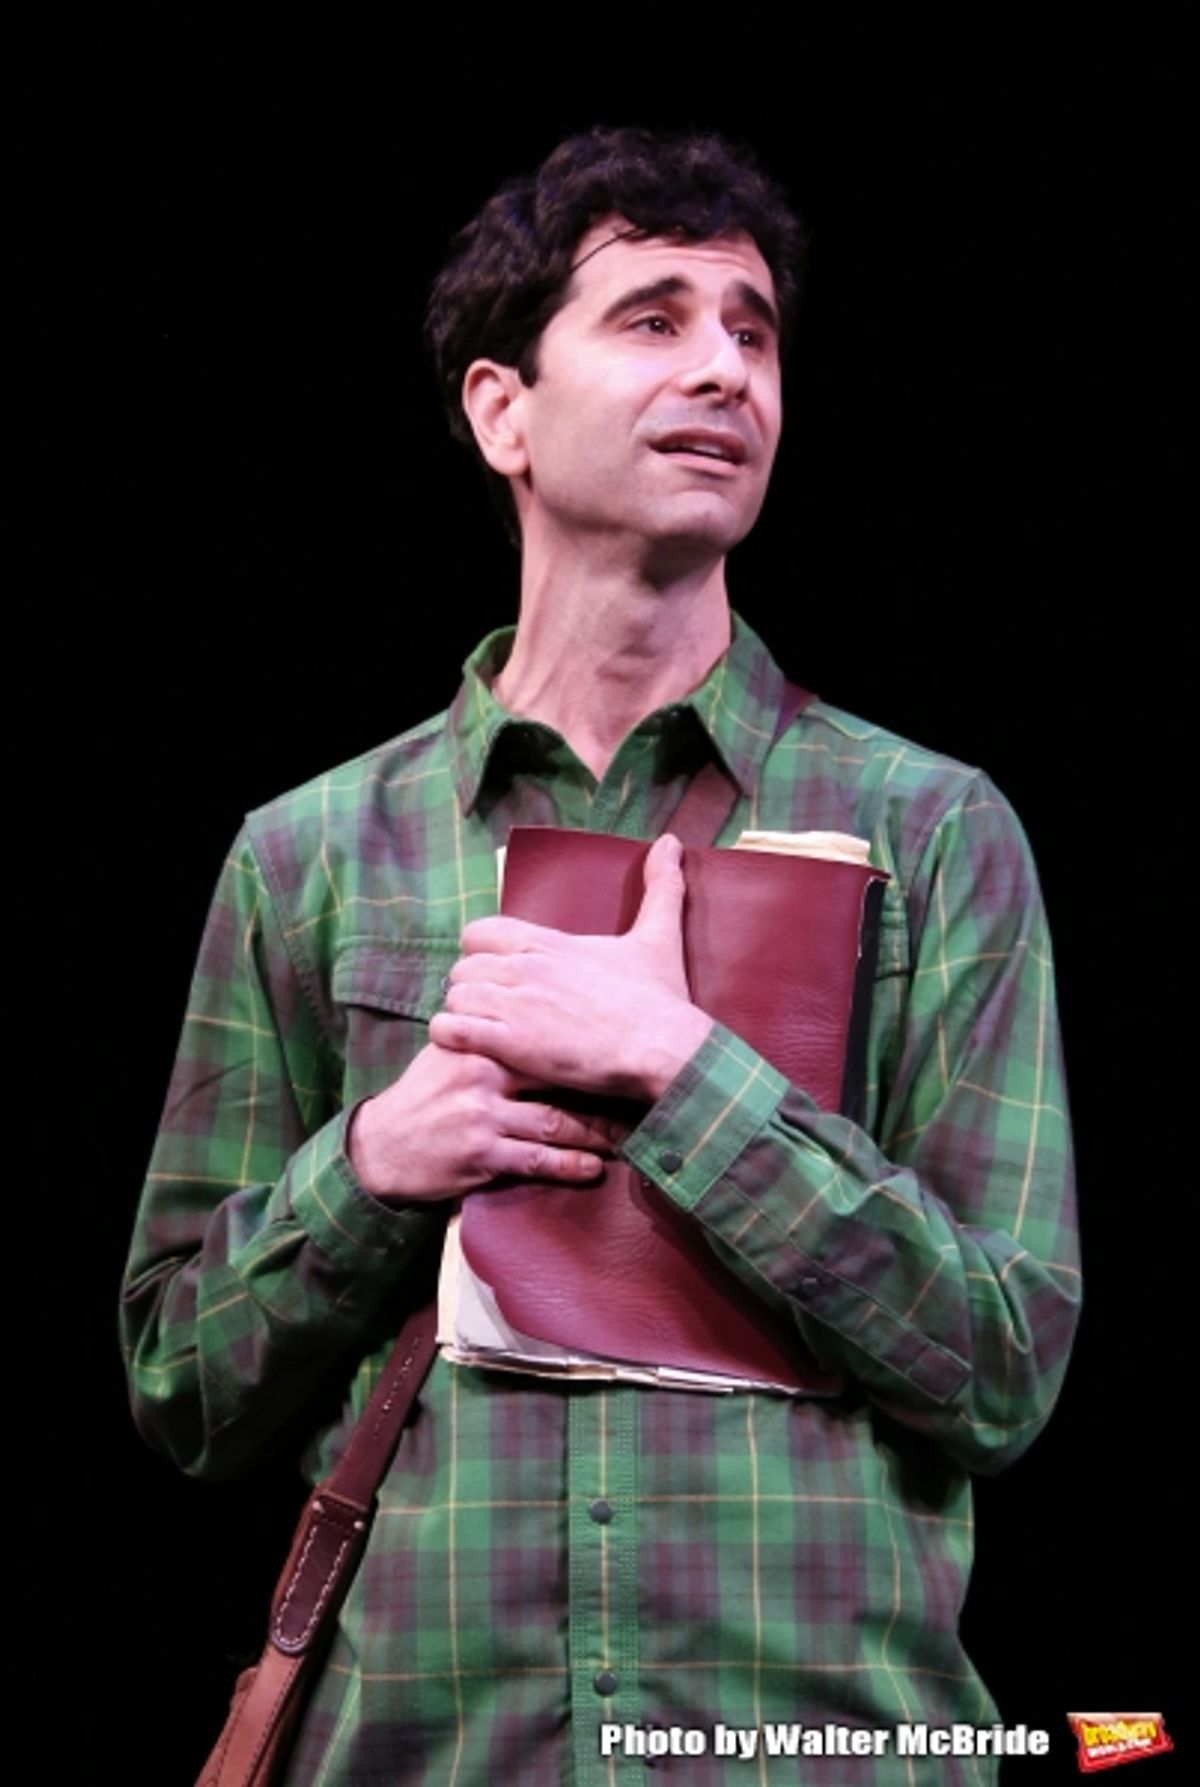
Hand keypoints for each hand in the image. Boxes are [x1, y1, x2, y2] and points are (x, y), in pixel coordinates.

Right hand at [347, 1042, 621, 1203]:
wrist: (383, 1147)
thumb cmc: (426, 1096)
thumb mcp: (452, 1052)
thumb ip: (492, 1034)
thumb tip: (541, 1008)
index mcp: (479, 1042)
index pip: (540, 1034)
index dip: (585, 1042)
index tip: (623, 1043)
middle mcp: (483, 1074)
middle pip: (558, 1075)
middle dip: (603, 1084)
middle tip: (641, 1086)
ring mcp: (482, 1116)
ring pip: (555, 1120)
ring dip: (598, 1131)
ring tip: (631, 1132)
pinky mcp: (481, 1155)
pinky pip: (536, 1160)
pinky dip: (569, 1165)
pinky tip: (595, 1168)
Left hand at [430, 834, 713, 1101]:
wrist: (663, 1047)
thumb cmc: (659, 999)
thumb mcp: (659, 936)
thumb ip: (660, 887)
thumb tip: (671, 841)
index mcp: (548, 941)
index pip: (479, 932)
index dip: (482, 954)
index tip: (500, 974)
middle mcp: (525, 966)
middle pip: (462, 968)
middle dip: (473, 989)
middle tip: (494, 1011)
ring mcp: (515, 1004)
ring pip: (455, 997)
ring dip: (465, 1015)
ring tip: (487, 1033)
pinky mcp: (511, 1043)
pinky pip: (452, 1029)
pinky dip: (454, 1037)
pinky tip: (475, 1049)